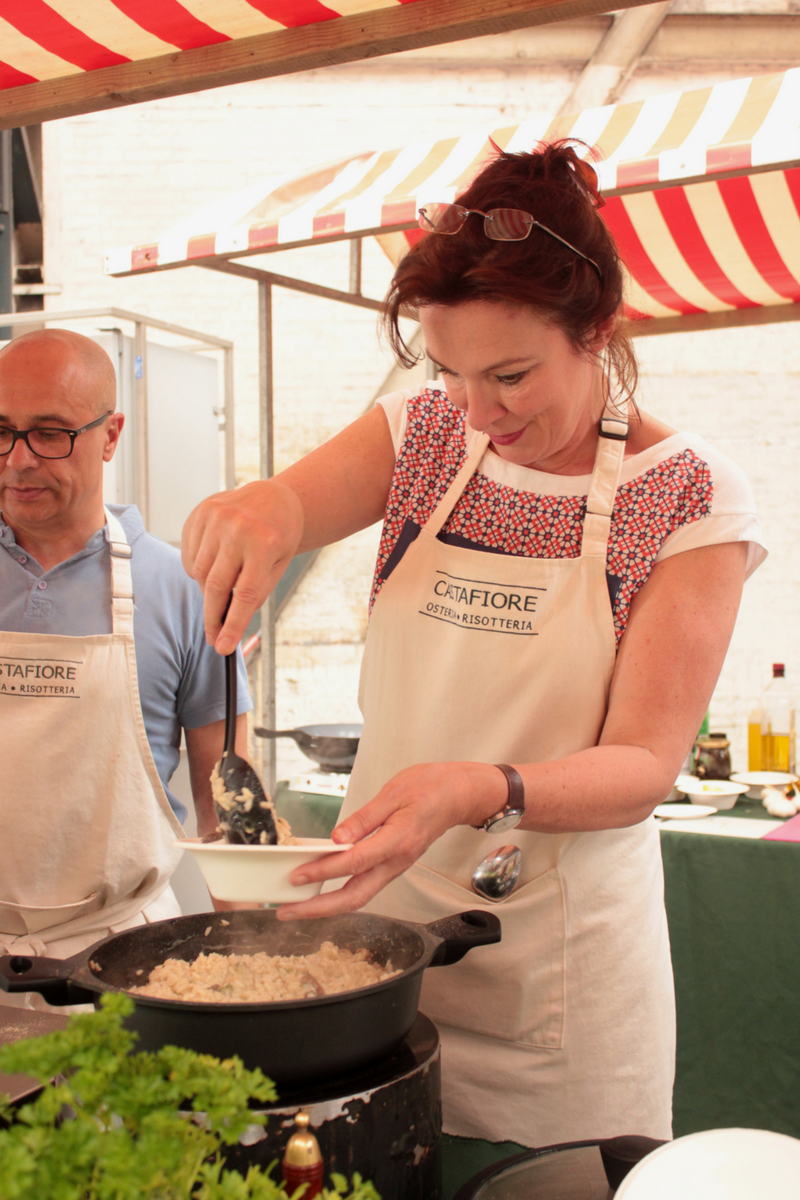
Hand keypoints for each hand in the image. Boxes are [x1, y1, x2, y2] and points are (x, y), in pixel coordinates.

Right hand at [181, 480, 303, 653]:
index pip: (245, 594)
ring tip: (222, 586)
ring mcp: (216, 518)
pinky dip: (197, 569)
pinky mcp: (200, 513)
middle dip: (212, 617)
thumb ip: (257, 591)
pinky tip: (213, 564)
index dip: (233, 624)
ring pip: (198, 572)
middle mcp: (238, 528)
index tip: (223, 646)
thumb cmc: (279, 534)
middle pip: (216, 586)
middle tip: (213, 637)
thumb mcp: (279, 564)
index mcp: (264, 543)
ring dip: (206, 590)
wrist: (273, 497)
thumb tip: (230, 621)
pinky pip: (190, 554)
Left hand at [276, 761, 505, 919]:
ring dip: (326, 906)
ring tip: (297, 906)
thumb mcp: (394, 792)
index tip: (296, 876)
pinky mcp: (392, 865)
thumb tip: (337, 837)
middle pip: (354, 897)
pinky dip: (339, 893)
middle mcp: (396, 861)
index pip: (354, 862)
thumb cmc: (430, 787)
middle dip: (318, 909)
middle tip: (287, 911)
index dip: (323, 871)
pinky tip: (321, 889)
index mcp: (397, 841)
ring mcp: (395, 867)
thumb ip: (365, 817)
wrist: (459, 795)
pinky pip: (364, 887)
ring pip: (359, 897)